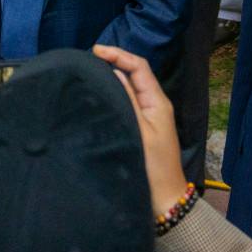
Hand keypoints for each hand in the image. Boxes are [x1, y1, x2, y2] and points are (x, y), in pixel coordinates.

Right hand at [92, 46, 186, 217]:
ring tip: (88, 74)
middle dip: (113, 63)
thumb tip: (114, 72)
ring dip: (112, 78)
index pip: (139, 67)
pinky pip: (126, 103)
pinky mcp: (141, 129)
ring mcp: (148, 118)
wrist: (164, 201)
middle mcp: (154, 106)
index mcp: (157, 102)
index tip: (95, 51)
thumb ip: (127, 101)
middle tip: (87, 61)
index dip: (118, 55)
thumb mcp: (139, 132)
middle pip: (134, 75)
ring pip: (129, 89)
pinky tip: (97, 97)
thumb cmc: (153, 168)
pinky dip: (112, 94)